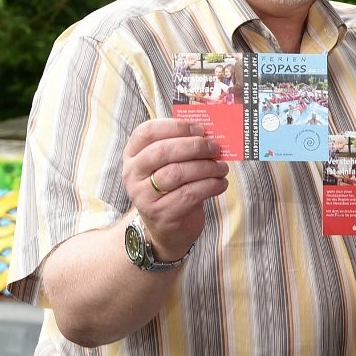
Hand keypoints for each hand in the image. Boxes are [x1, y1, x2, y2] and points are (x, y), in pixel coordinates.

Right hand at [121, 119, 228, 257]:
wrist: (167, 228)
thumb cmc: (172, 188)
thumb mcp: (169, 165)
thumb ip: (183, 147)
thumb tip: (210, 133)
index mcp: (133, 154)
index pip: (147, 132)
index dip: (175, 126)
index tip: (200, 129)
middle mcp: (133, 174)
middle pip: (163, 151)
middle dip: (194, 146)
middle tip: (215, 148)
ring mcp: (144, 196)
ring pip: (177, 173)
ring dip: (206, 167)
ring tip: (222, 168)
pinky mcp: (161, 213)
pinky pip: (189, 194)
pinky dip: (210, 186)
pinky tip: (221, 183)